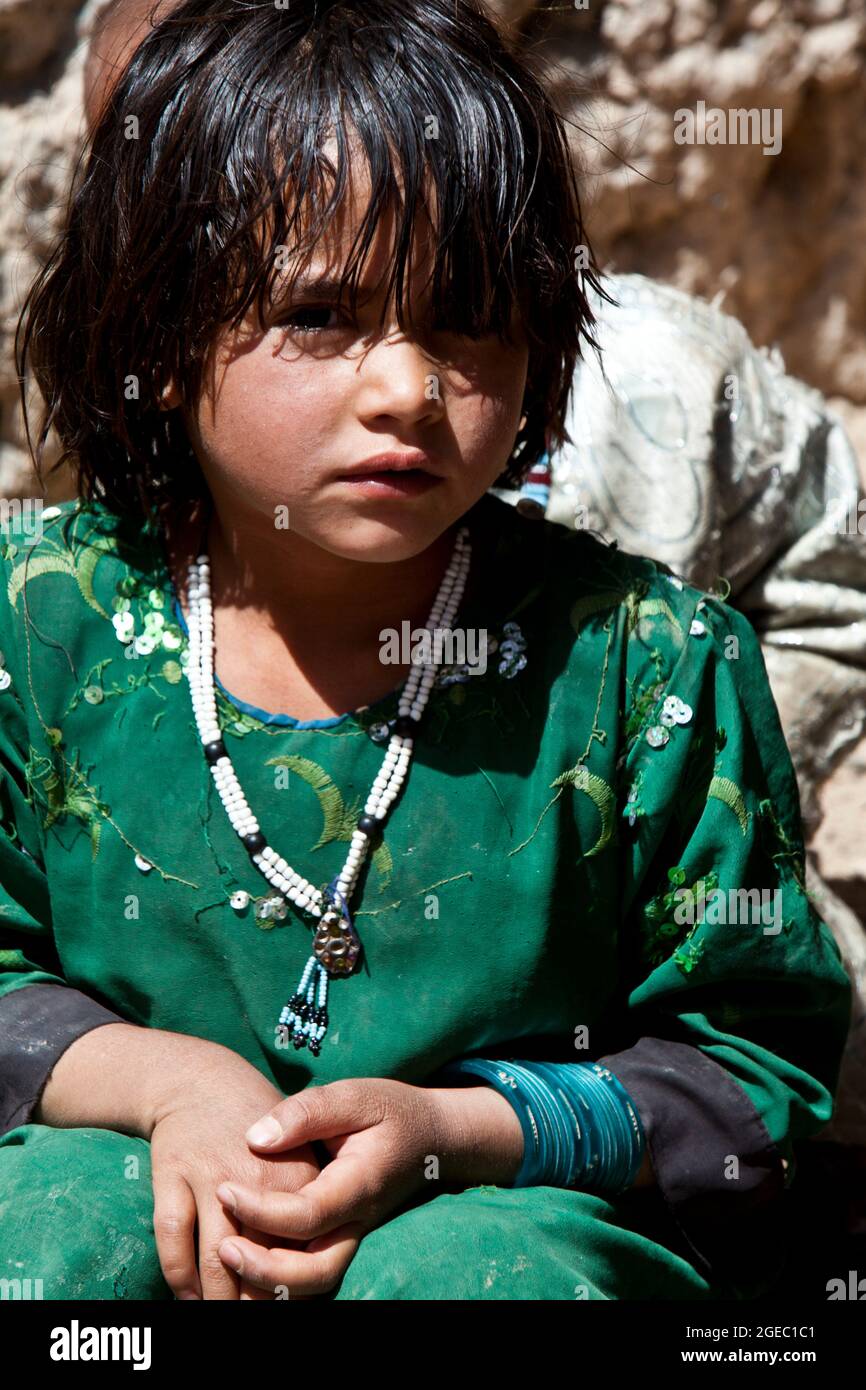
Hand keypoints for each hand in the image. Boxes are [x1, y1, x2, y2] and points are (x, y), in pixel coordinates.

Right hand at [148, 1051, 319, 1300]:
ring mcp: (211, 1176)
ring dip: (218, 1298)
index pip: (302, 1245)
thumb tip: (310, 1261)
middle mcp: (257, 1177)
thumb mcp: (297, 1149)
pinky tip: (187, 1295)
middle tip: (250, 1315)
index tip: (285, 1301)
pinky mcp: (174, 1175)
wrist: (198, 1080)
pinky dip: (179, 1276)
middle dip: (255, 1300)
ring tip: (218, 1315)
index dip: (292, 1282)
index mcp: (297, 1173)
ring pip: (218, 1258)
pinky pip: (175, 1239)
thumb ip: (304, 1201)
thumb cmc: (253, 1123)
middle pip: (262, 1259)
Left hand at [213, 1077, 523, 1296]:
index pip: (308, 1214)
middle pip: (315, 1270)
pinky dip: (279, 1275)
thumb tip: (255, 1138)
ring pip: (315, 1281)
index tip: (223, 1188)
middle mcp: (359, 1221)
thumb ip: (306, 1112)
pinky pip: (312, 1269)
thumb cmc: (390, 1111)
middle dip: (264, 1268)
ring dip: (270, 1280)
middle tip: (222, 1246)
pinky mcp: (343, 1237)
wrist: (432, 1136)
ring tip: (228, 1254)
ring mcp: (353, 1235)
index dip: (261, 1210)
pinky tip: (248, 1255)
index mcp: (360, 1185)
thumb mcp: (353, 1095)